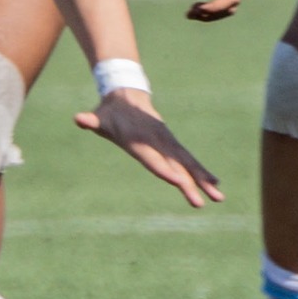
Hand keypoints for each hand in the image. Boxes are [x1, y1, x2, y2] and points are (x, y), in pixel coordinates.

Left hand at [73, 88, 223, 206]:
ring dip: (203, 181)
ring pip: (189, 164)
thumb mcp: (99, 118)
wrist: (128, 95)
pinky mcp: (173, 144)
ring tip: (219, 198)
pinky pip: (190, 161)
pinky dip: (202, 172)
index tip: (178, 183)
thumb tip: (78, 118)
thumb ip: (90, 121)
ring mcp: (168, 143)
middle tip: (200, 202)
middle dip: (190, 184)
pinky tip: (215, 185)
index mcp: (140, 140)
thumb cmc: (110, 114)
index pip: (153, 159)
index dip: (164, 170)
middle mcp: (158, 142)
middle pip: (176, 166)